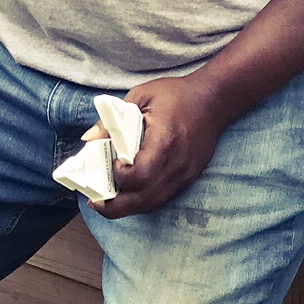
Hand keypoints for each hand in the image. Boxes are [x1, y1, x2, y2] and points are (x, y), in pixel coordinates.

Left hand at [85, 73, 230, 218]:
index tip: (112, 165)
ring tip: (108, 202)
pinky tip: (130, 195)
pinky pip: (163, 199)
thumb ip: (113, 119)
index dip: (121, 177)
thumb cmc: (177, 95)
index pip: (141, 174)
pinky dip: (143, 201)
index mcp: (165, 140)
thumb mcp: (142, 96)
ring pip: (153, 204)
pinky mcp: (188, 179)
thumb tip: (88, 140)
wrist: (214, 101)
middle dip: (116, 207)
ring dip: (128, 208)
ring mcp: (184, 175)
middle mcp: (176, 164)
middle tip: (96, 202)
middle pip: (144, 199)